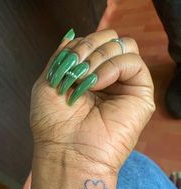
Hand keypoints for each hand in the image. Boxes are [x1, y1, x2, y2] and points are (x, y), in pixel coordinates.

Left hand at [30, 29, 154, 173]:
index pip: (93, 42)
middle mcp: (108, 79)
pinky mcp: (140, 95)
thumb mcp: (49, 82)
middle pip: (110, 39)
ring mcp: (124, 87)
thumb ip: (62, 57)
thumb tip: (72, 35)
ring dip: (98, 57)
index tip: (65, 66)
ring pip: (123, 45)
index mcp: (88, 76)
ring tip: (84, 82)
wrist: (66, 152)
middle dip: (89, 48)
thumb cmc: (53, 124)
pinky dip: (112, 67)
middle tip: (75, 73)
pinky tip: (97, 85)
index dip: (79, 45)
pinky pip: (133, 62)